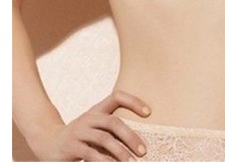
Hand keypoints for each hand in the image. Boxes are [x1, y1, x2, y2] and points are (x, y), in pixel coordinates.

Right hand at [33, 91, 150, 160]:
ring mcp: (79, 131)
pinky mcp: (71, 146)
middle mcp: (89, 117)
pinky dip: (105, 161)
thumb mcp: (96, 131)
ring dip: (120, 152)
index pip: (117, 97)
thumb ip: (112, 133)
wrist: (48, 143)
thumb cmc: (80, 138)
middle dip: (130, 137)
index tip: (149, 113)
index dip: (134, 101)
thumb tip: (138, 146)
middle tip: (143, 152)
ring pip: (104, 138)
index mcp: (97, 110)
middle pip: (113, 122)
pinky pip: (91, 154)